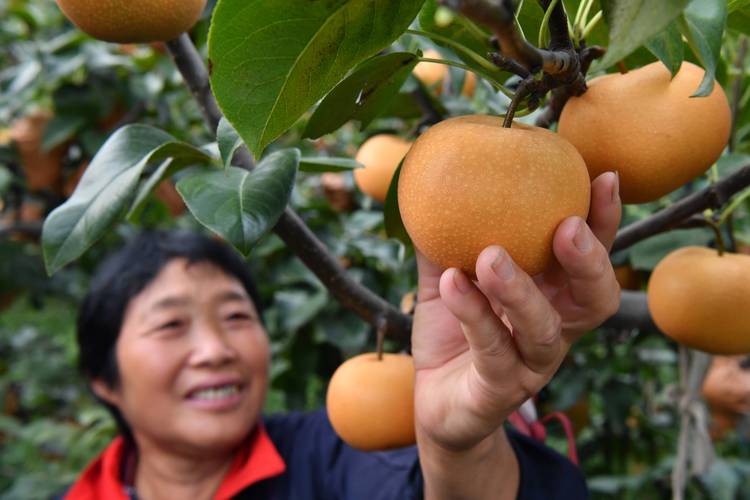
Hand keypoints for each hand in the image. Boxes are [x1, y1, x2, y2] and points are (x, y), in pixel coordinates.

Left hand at [412, 172, 620, 451]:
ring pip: (544, 330)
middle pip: (595, 299)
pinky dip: (472, 313)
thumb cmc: (451, 335)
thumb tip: (432, 183)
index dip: (604, 222)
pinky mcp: (498, 392)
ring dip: (521, 290)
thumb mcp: (444, 279)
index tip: (603, 177)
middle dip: (589, 260)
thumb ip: (444, 238)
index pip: (590, 258)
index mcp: (551, 297)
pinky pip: (491, 351)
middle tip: (567, 226)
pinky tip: (450, 281)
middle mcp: (553, 331)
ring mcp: (530, 366)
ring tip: (490, 256)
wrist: (434, 403)